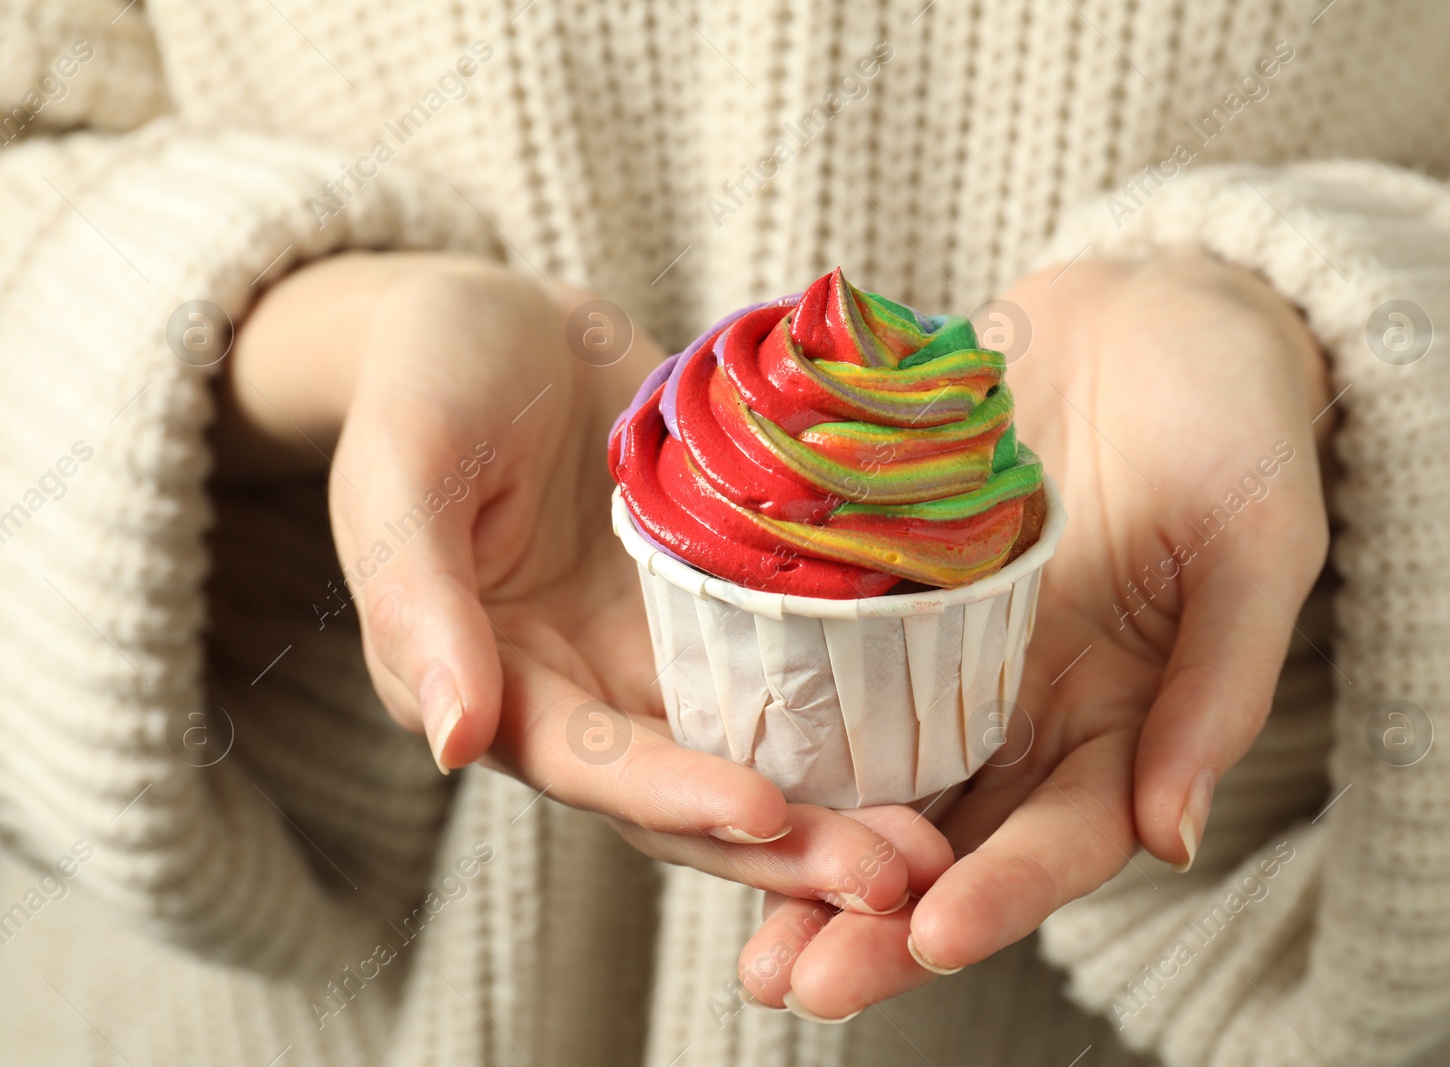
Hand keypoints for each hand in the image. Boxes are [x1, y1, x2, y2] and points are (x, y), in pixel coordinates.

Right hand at [217, 252, 944, 912]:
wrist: (503, 328)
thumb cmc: (427, 383)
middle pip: (694, 794)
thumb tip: (453, 741)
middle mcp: (589, 696)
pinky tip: (941, 733)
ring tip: (939, 845)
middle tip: (898, 876)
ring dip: (843, 806)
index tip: (765, 816)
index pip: (592, 765)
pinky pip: (797, 669)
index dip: (675, 797)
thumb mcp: (403, 475)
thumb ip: (419, 605)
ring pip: (760, 753)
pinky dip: (861, 713)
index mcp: (497, 687)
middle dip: (789, 846)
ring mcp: (664, 656)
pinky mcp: (726, 608)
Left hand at [740, 253, 1331, 1016]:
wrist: (1151, 310)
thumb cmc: (1232, 416)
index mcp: (1126, 720)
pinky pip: (827, 672)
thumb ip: (1219, 684)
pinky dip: (775, 731)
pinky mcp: (889, 593)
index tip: (928, 940)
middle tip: (788, 982)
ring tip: (736, 939)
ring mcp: (950, 658)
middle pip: (948, 841)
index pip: (1062, 836)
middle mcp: (1027, 711)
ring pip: (874, 783)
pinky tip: (706, 776)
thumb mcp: (1255, 540)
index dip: (1000, 896)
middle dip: (871, 921)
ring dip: (805, 861)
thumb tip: (1173, 839)